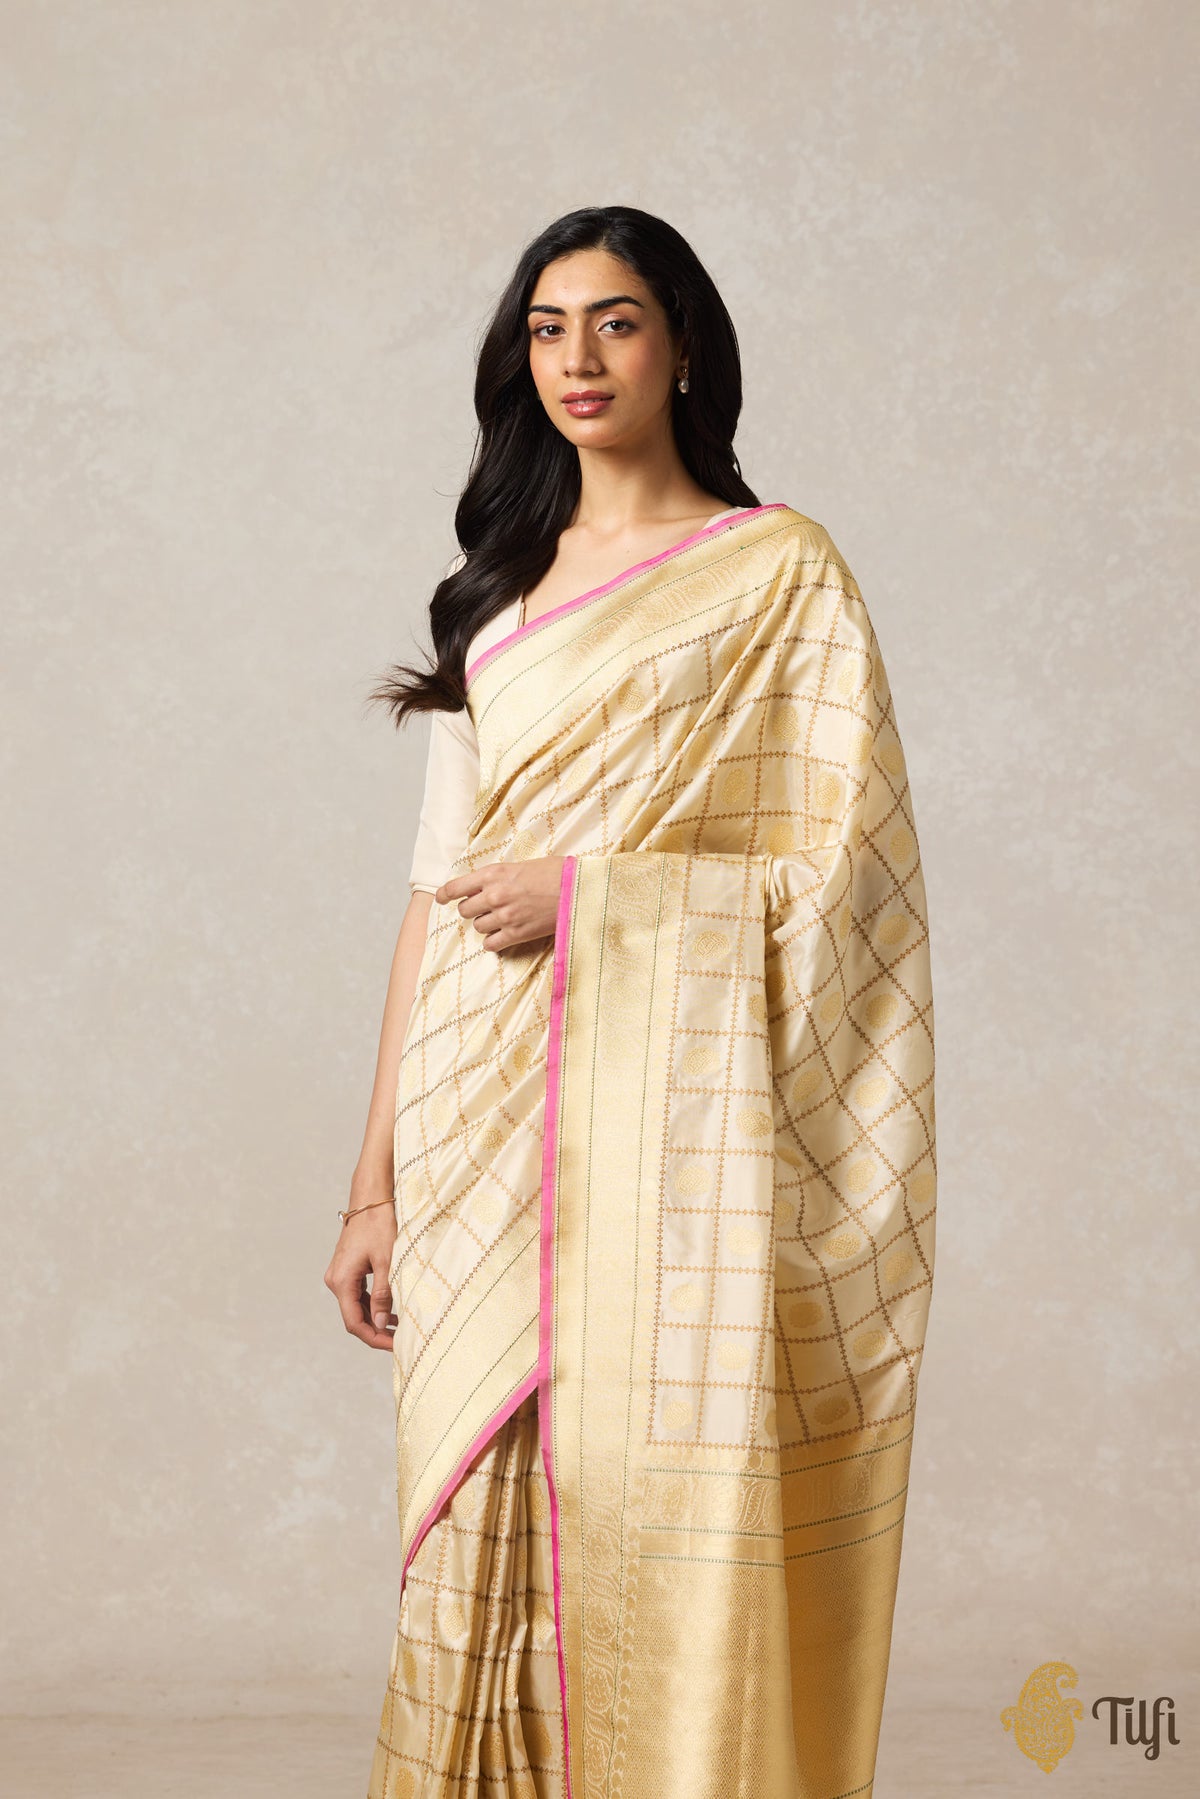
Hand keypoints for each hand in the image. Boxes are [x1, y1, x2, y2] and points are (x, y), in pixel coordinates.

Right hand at [324, 1185, 397, 1351]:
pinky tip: (391, 1311)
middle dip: (376, 1332)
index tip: (395, 1346)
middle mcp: (336, 1280)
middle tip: (400, 1341)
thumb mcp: (386, 1261)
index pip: (354, 1323)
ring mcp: (340, 1275)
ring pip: (356, 1307)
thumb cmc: (379, 1225)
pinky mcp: (348, 1269)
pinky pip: (358, 1295)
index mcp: (342, 1281)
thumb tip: (379, 1325)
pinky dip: (373, 1305)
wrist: (371, 1199)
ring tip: (399, 1329)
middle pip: (354, 1318)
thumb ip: (382, 1295)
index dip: (374, 1339)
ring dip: (375, 1320)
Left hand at [436, 856, 564, 951]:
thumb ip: (499, 876)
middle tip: (483, 908)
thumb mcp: (521, 865)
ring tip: (499, 919)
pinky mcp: (517, 934)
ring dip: (485, 924)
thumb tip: (484, 885)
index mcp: (494, 874)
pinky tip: (501, 936)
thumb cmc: (555, 873)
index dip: (445, 894)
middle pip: (465, 910)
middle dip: (471, 909)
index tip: (441, 898)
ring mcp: (505, 916)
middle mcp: (495, 895)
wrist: (577, 889)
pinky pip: (491, 944)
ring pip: (477, 927)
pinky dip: (493, 942)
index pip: (456, 887)